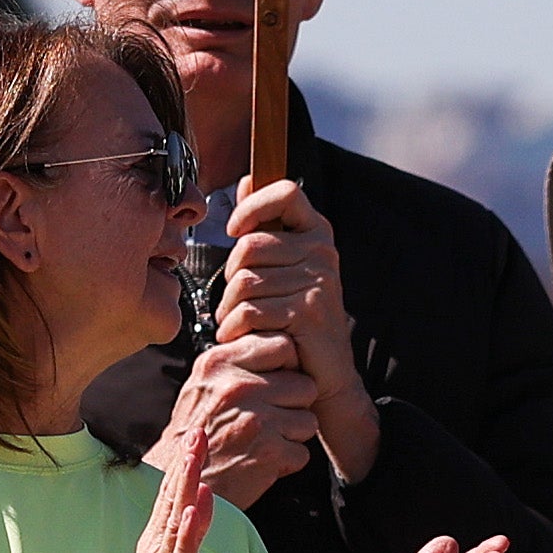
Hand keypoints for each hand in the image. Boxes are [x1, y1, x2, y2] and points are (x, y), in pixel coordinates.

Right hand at [124, 403, 218, 552]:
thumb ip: (181, 534)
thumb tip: (195, 502)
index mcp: (155, 540)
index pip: (168, 494)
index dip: (181, 463)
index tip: (194, 435)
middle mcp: (156, 546)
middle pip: (170, 497)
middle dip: (184, 463)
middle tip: (197, 431)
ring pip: (175, 516)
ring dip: (185, 484)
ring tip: (196, 456)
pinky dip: (188, 528)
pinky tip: (194, 507)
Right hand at [175, 330, 323, 507]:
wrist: (181, 479)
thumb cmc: (195, 432)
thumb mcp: (203, 383)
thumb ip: (236, 360)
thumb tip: (274, 342)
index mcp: (220, 363)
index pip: (281, 343)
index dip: (286, 364)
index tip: (276, 379)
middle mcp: (238, 387)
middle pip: (305, 383)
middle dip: (296, 402)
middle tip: (274, 414)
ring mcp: (256, 420)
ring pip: (309, 420)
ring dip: (294, 433)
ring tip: (267, 437)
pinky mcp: (269, 453)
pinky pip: (302, 453)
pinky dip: (287, 461)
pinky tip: (263, 459)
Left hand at [213, 179, 377, 483]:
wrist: (322, 374)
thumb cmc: (293, 317)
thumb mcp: (282, 265)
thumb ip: (265, 225)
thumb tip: (246, 178)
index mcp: (315, 231)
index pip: (286, 191)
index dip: (254, 206)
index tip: (236, 230)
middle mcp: (322, 250)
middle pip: (249, 247)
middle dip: (231, 278)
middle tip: (237, 302)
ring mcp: (319, 280)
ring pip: (244, 281)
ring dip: (230, 308)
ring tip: (240, 323)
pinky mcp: (309, 311)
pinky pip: (251, 309)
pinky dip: (236, 327)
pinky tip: (242, 337)